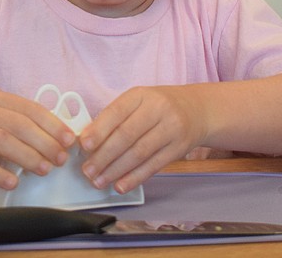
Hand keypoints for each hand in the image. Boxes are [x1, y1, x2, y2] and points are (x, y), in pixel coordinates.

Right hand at [0, 88, 76, 188]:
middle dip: (44, 142)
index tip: (69, 138)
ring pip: (0, 141)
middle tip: (61, 158)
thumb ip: (12, 115)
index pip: (28, 108)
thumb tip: (49, 133)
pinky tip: (12, 182)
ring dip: (26, 156)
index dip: (52, 123)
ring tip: (44, 169)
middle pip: (17, 125)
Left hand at [78, 86, 206, 194]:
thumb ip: (115, 117)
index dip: (99, 130)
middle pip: (127, 135)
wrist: (198, 110)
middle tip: (87, 170)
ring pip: (139, 153)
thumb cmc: (159, 106)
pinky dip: (134, 178)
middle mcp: (158, 109)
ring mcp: (171, 129)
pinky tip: (120, 185)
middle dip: (104, 156)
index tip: (84, 145)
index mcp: (141, 95)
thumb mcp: (139, 101)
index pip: (117, 112)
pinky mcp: (179, 148)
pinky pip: (153, 166)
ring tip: (99, 181)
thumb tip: (88, 140)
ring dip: (116, 170)